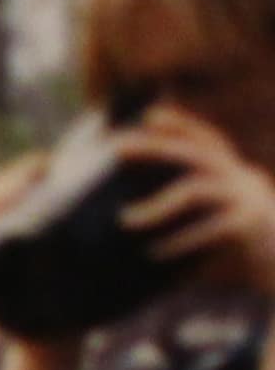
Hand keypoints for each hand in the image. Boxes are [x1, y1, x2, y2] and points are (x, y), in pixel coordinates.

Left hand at [121, 104, 274, 296]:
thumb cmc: (249, 254)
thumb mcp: (222, 226)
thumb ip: (194, 214)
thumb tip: (132, 219)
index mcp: (237, 177)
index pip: (209, 141)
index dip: (182, 125)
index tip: (149, 115)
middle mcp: (245, 180)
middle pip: (197, 153)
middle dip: (156, 148)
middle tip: (118, 147)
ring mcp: (250, 200)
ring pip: (195, 189)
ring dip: (157, 204)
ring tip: (124, 220)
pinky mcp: (252, 224)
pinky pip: (208, 227)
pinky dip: (181, 238)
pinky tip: (156, 252)